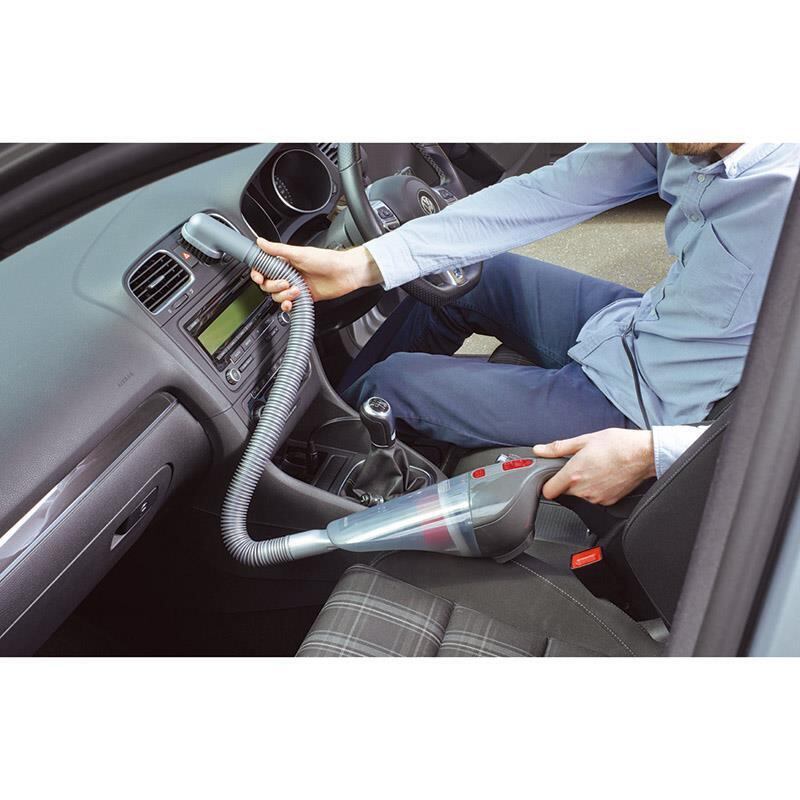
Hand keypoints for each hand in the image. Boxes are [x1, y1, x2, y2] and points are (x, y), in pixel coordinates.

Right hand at [250, 240, 382, 311]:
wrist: (345, 273)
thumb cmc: (327, 260)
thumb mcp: (299, 253)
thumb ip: (278, 250)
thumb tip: (261, 242)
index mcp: (286, 262)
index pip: (264, 268)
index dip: (258, 273)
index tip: (259, 276)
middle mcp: (289, 274)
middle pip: (268, 285)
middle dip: (274, 286)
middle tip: (286, 282)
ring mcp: (296, 286)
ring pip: (278, 296)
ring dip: (284, 296)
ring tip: (297, 290)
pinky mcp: (304, 298)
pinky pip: (289, 305)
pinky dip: (288, 306)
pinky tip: (292, 303)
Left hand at [532, 428, 655, 505]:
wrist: (643, 454)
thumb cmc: (618, 445)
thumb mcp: (584, 440)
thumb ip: (558, 448)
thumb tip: (540, 450)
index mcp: (574, 474)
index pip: (548, 491)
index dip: (547, 483)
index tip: (550, 478)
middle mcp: (584, 490)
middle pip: (564, 492)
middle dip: (566, 482)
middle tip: (578, 466)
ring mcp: (596, 498)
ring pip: (579, 496)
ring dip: (582, 486)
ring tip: (593, 469)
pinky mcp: (608, 502)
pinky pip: (594, 499)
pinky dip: (595, 490)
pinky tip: (603, 476)